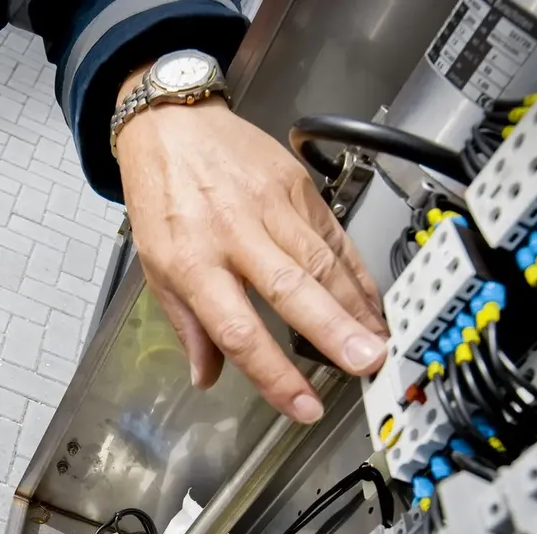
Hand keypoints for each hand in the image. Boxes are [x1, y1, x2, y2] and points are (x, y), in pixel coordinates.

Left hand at [116, 86, 386, 424]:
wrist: (170, 123)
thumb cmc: (160, 195)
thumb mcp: (155, 266)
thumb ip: (187, 325)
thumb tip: (206, 377)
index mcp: (192, 262)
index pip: (237, 330)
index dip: (274, 374)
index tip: (303, 406)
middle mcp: (233, 234)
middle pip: (289, 289)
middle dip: (332, 331)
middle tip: (367, 364)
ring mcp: (268, 207)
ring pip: (320, 261)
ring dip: (355, 306)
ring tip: (381, 343)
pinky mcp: (294, 186)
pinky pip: (332, 235)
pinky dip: (357, 271)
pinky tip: (374, 300)